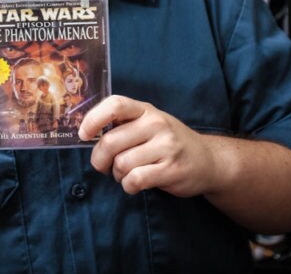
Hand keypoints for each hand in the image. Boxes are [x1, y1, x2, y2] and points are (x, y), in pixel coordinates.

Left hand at [78, 95, 215, 196]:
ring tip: (127, 173)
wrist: (208, 161)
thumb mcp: (149, 124)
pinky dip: (128, 186)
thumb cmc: (169, 143)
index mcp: (146, 110)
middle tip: (103, 165)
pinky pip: (135, 179)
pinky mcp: (171, 169)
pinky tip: (135, 183)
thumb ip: (124, 125)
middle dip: (99, 158)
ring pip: (121, 164)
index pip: (115, 104)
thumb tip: (86, 134)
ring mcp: (166, 147)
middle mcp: (157, 124)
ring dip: (117, 174)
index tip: (82, 134)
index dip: (93, 118)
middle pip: (111, 141)